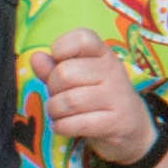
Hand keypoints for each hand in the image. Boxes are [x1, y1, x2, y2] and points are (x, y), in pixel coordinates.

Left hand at [32, 41, 163, 167]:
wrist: (132, 129)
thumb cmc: (97, 98)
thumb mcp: (77, 79)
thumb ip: (53, 68)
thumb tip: (35, 58)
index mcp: (103, 54)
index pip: (82, 38)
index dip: (62, 47)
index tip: (59, 62)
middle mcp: (113, 71)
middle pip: (65, 73)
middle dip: (52, 88)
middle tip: (59, 96)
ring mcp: (116, 97)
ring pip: (68, 101)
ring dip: (55, 111)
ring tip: (59, 113)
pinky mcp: (115, 122)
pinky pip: (77, 123)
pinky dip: (61, 127)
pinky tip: (63, 126)